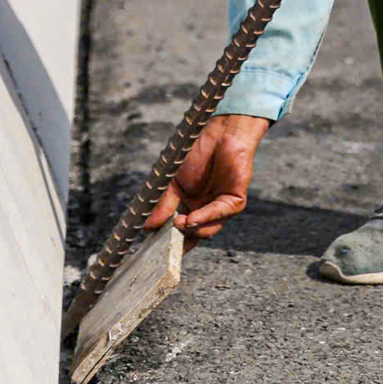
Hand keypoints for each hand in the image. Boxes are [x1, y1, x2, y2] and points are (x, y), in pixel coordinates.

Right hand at [144, 113, 270, 248]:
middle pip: (194, 235)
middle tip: (166, 243)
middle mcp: (205, 211)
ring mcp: (220, 208)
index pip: (180, 231)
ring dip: (193, 229)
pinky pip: (220, 214)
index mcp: (190, 207)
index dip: (170, 241)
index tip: (155, 248)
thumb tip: (148, 227)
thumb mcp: (174, 183)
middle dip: (181, 241)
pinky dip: (205, 218)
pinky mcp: (235, 202)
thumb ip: (164, 205)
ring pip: (208, 229)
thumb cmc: (196, 154)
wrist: (220, 135)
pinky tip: (191, 218)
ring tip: (178, 224)